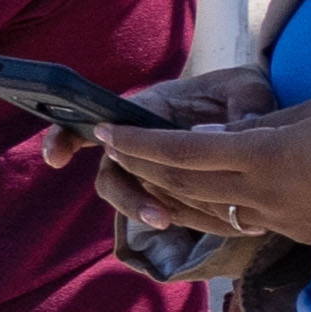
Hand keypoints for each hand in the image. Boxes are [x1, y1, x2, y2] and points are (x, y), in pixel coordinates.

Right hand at [49, 66, 273, 232]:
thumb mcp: (248, 87)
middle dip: (123, 194)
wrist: (254, 116)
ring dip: (140, 209)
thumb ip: (245, 103)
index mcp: (149, 108)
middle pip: (113, 172)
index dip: (67, 137)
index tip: (56, 158)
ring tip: (165, 222)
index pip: (100, 121)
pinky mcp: (173, 190)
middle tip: (150, 212)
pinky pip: (161, 208)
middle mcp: (142, 141)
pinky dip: (170, 217)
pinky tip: (190, 224)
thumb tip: (240, 126)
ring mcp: (154, 169)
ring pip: (131, 195)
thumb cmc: (240, 93)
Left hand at [92, 95, 310, 245]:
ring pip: (201, 210)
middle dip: (141, 167)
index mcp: (267, 156)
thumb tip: (209, 139)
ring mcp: (275, 218)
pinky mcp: (290, 231)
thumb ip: (258, 127)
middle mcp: (262, 194)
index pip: (184, 151)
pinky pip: (231, 222)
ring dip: (164, 193)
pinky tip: (191, 199)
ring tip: (141, 176)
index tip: (107, 130)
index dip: (140, 142)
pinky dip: (200, 209)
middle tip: (113, 149)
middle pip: (182, 184)